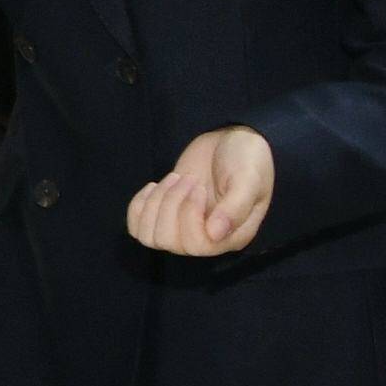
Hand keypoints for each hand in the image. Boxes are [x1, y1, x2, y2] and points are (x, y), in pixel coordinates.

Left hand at [127, 126, 274, 259]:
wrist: (230, 140)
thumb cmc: (246, 159)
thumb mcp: (247, 179)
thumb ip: (235, 207)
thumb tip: (214, 235)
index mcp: (233, 235)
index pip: (198, 245)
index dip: (189, 215)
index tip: (198, 186)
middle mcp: (208, 239)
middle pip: (168, 241)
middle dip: (171, 204)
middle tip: (188, 178)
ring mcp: (184, 230)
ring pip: (150, 237)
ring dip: (155, 204)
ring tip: (174, 179)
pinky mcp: (165, 217)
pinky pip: (138, 228)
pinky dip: (138, 206)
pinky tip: (154, 186)